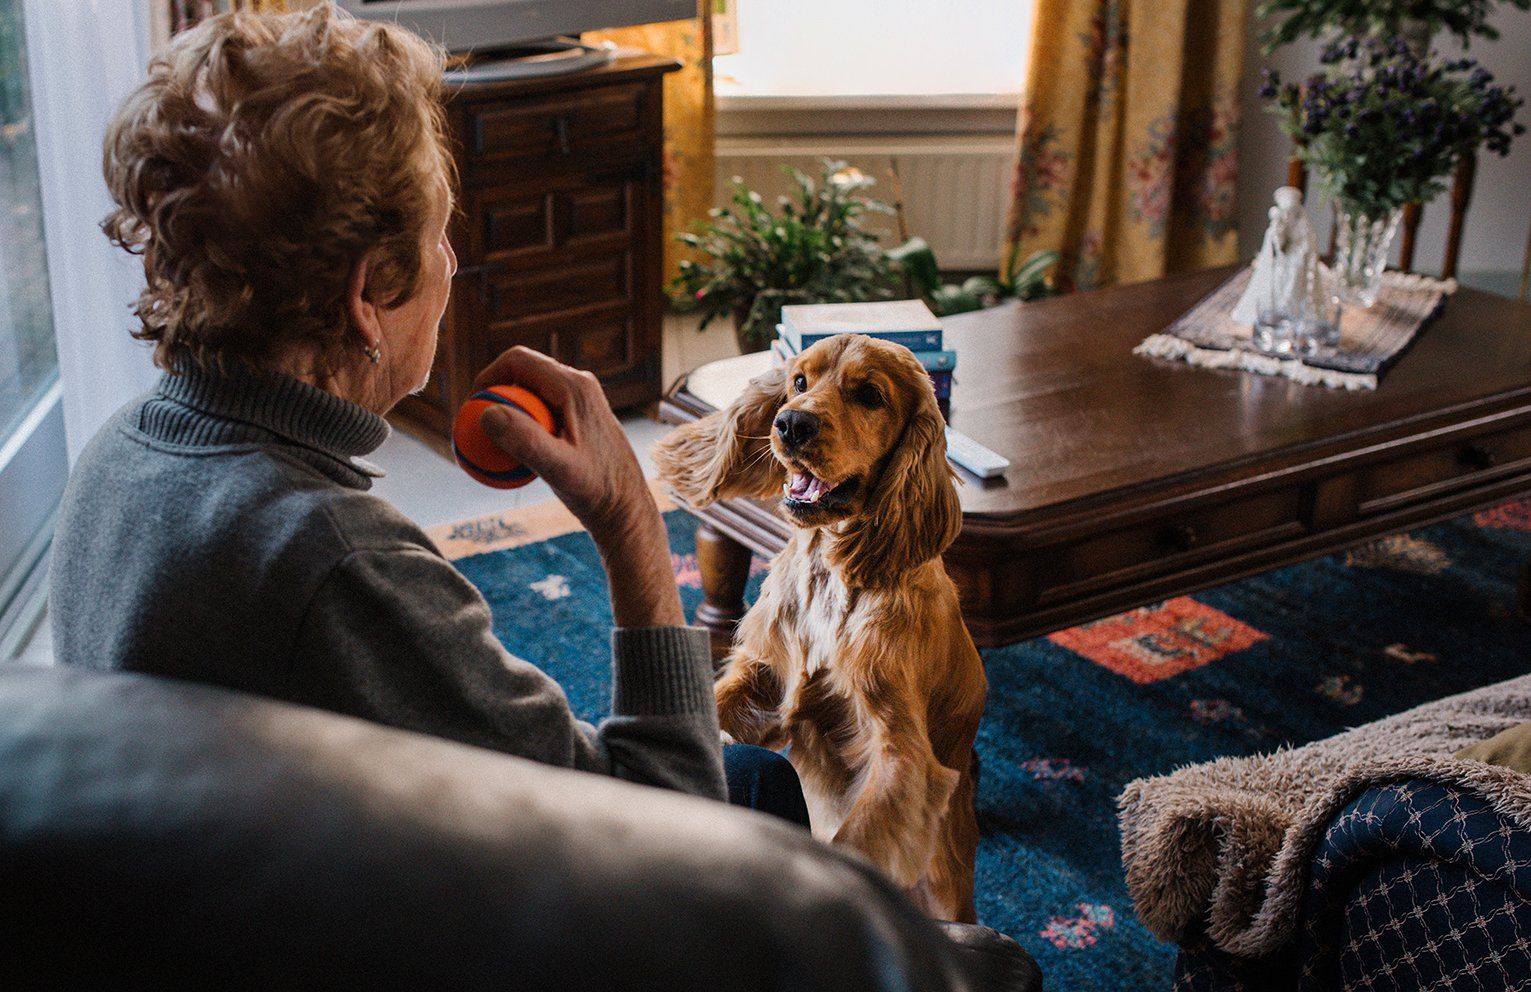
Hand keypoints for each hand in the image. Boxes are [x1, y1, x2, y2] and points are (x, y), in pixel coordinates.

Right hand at [474, 347, 682, 627]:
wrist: (627, 508)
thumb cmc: (597, 491)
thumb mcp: (558, 469)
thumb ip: (524, 440)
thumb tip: (487, 413)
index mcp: (574, 386)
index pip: (518, 360)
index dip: (487, 375)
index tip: (471, 406)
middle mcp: (580, 385)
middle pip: (523, 372)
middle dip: (494, 391)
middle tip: (475, 425)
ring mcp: (582, 399)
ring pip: (532, 390)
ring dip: (508, 407)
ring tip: (489, 440)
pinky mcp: (581, 416)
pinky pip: (542, 408)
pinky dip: (523, 423)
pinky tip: (511, 454)